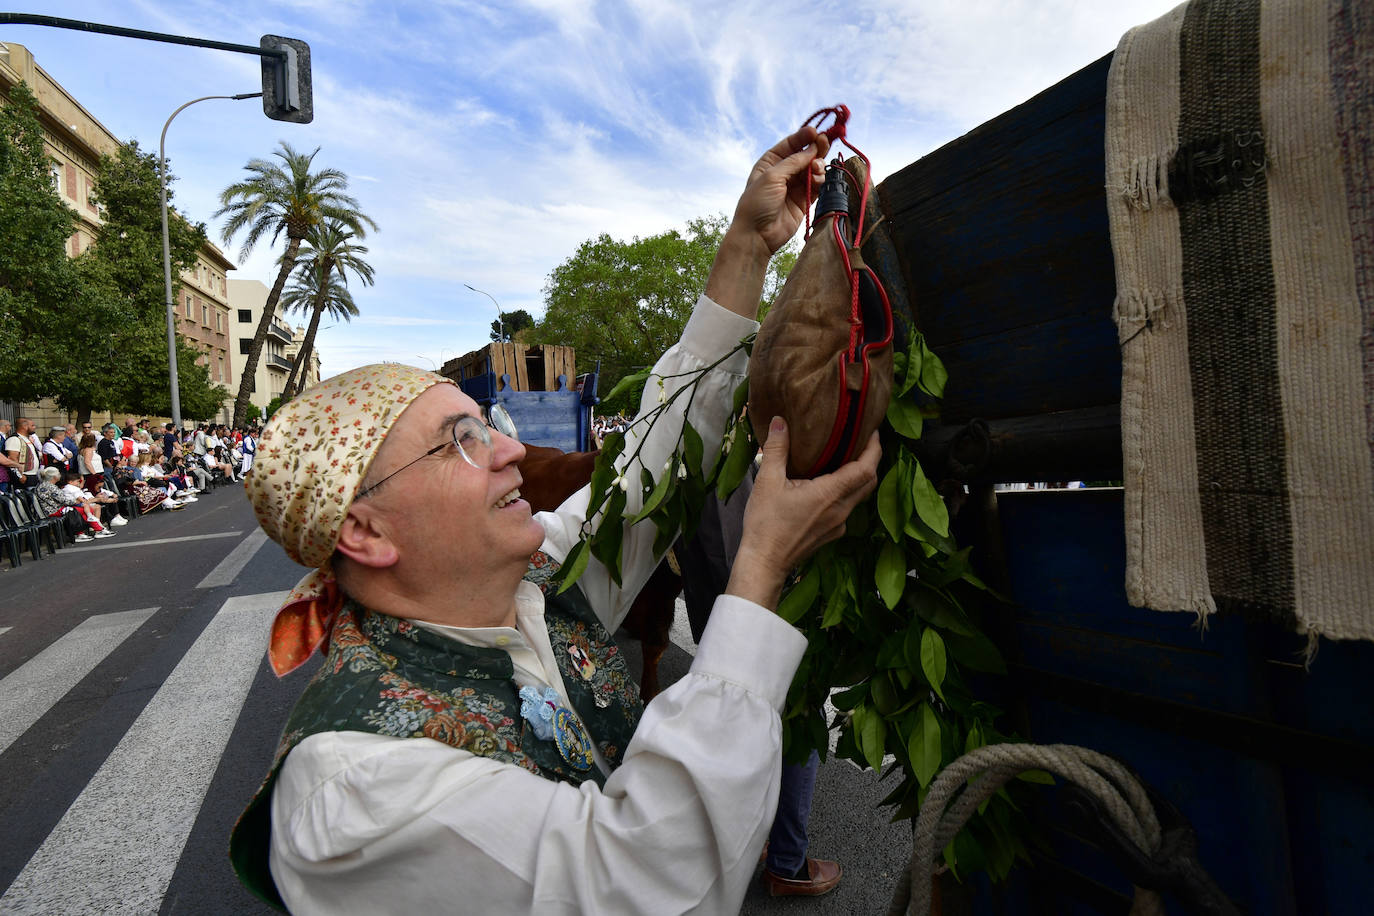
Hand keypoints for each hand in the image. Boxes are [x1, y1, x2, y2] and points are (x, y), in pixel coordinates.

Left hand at [705, 126, 829, 317]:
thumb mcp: (772, 177)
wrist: (757, 235)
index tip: (816, 132)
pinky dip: (819, 180)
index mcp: (770, 162)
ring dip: (818, 165)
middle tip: (825, 142)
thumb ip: (793, 162)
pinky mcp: (804, 200)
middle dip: (815, 148)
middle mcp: (783, 173)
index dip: (803, 137)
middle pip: (805, 155)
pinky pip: (817, 185)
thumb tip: (812, 148)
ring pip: (813, 169)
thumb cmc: (757, 203)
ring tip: (816, 168)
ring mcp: (794, 186)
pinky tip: (817, 180)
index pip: (790, 144)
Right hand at [726, 418, 879, 610]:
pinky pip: (847, 509)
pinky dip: (846, 492)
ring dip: (859, 477)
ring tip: (847, 458)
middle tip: (862, 441)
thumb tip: (780, 422)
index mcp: (830, 494)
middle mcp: (841, 510)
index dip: (875, 449)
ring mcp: (838, 524)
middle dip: (871, 460)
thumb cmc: (766, 524)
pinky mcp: (831, 533)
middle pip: (868, 482)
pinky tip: (829, 486)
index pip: (866, 469)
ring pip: (859, 496)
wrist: (765, 563)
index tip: (873, 432)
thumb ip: (776, 449)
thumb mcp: (767, 482)